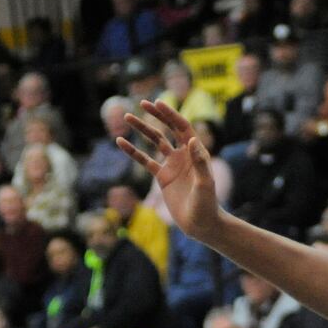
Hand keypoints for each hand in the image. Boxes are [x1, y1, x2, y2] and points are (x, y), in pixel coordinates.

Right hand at [117, 101, 222, 240]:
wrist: (201, 224)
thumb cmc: (208, 205)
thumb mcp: (205, 184)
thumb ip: (200, 162)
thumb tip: (192, 140)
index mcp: (196, 153)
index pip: (183, 128)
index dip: (171, 115)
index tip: (158, 103)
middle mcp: (184, 156)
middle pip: (168, 129)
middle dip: (157, 115)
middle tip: (142, 102)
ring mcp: (172, 165)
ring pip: (155, 142)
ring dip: (142, 129)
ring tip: (127, 116)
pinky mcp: (162, 177)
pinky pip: (145, 161)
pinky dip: (133, 151)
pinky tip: (120, 141)